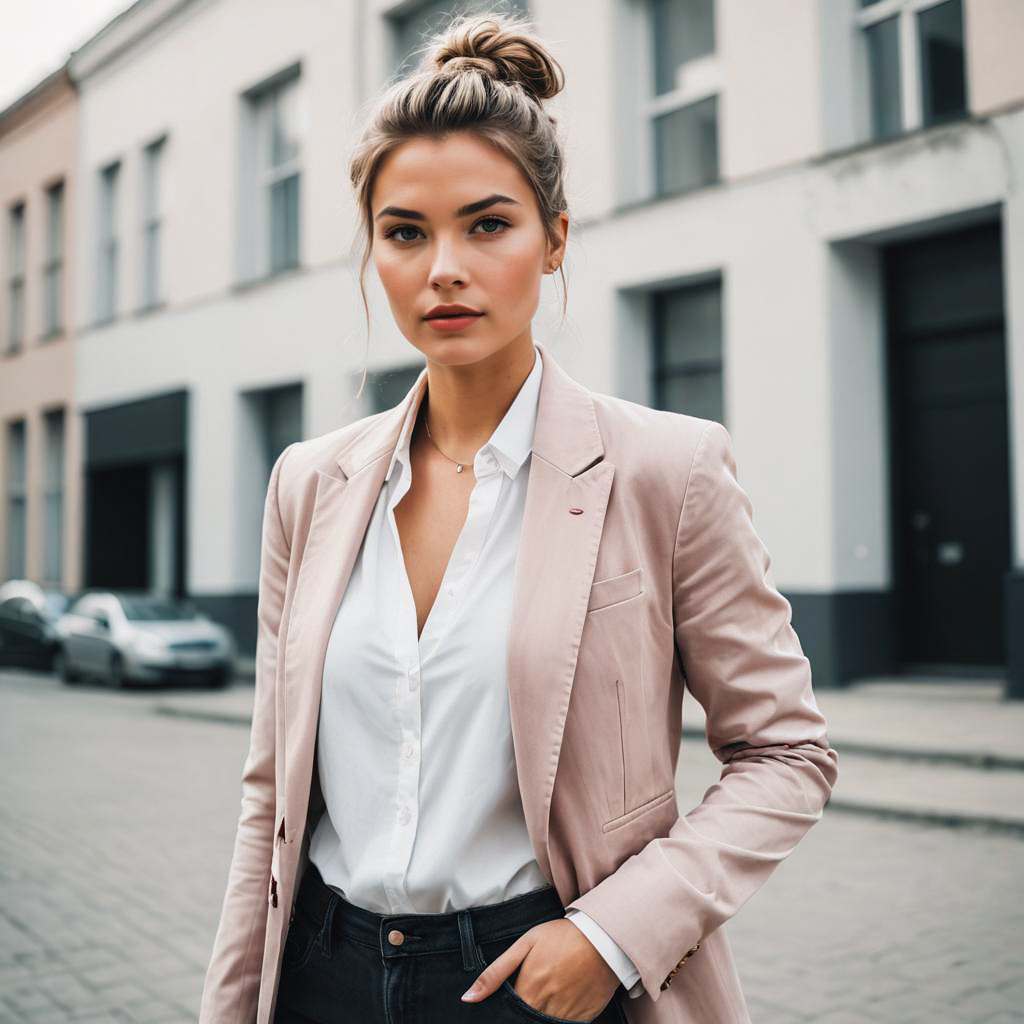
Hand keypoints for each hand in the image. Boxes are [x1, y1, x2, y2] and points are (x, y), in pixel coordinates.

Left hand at [461, 918, 620, 1020]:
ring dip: (540, 1016)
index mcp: (528, 990)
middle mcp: (545, 1007)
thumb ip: (495, 972)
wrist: (602, 936)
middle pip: (525, 1020)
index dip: (505, 1012)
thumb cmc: (562, 936)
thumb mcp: (525, 944)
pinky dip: (559, 1019)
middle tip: (531, 995)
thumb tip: (468, 997)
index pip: (508, 1014)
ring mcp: (565, 1015)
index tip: (508, 1006)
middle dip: (522, 1015)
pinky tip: (560, 1004)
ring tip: (544, 998)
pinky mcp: (584, 1018)